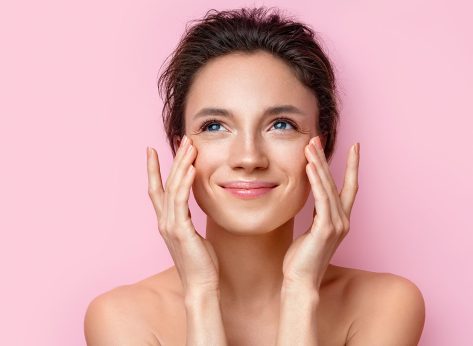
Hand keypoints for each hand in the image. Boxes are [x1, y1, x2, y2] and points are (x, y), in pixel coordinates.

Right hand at [147, 135, 219, 293]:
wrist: (200, 285)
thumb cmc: (200, 262)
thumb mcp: (193, 235)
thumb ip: (188, 219)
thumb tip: (193, 206)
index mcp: (166, 221)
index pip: (157, 190)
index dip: (154, 170)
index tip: (153, 151)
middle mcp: (164, 221)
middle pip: (165, 183)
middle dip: (173, 160)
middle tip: (182, 139)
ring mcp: (170, 225)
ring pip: (172, 188)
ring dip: (180, 165)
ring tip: (188, 146)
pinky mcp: (180, 230)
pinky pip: (181, 201)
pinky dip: (185, 183)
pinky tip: (191, 168)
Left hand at [281, 136, 359, 290]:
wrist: (300, 281)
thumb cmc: (302, 258)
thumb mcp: (311, 230)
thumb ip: (316, 214)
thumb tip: (312, 196)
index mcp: (340, 220)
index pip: (349, 187)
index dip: (352, 166)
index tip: (354, 147)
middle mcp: (343, 220)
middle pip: (337, 182)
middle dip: (326, 159)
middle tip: (316, 138)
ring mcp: (336, 225)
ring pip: (328, 187)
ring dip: (318, 165)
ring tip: (310, 146)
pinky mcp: (325, 229)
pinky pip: (321, 199)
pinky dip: (316, 181)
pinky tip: (309, 167)